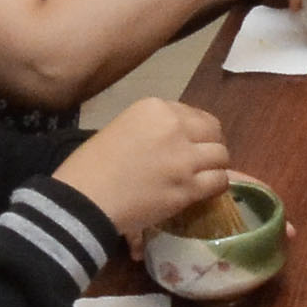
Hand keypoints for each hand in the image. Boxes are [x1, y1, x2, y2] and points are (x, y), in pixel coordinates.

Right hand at [55, 97, 233, 239]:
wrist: (85, 198)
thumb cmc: (92, 165)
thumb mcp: (123, 128)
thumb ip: (155, 128)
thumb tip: (180, 139)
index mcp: (155, 108)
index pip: (193, 114)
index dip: (195, 130)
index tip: (189, 143)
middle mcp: (174, 127)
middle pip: (213, 131)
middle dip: (210, 145)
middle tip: (202, 160)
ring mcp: (184, 158)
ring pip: (221, 156)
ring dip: (215, 166)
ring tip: (203, 176)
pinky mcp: (188, 186)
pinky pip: (219, 181)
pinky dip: (216, 185)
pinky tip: (205, 190)